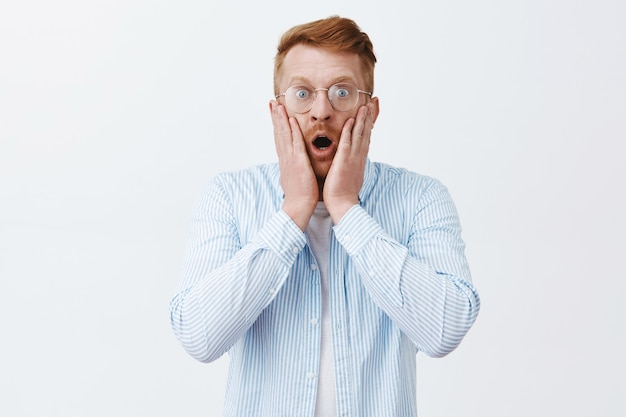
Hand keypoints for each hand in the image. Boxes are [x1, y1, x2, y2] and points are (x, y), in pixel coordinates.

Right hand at [270, 100, 317, 230]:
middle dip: (275, 117)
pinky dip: (292, 131)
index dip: (276, 124)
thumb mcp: (296, 177)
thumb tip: (294, 164)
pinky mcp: (298, 163)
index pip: (280, 138)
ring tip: (277, 105)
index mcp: (286, 161)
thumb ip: (295, 168)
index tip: (274, 112)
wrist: (298, 207)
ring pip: (284, 135)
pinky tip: (291, 120)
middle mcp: (285, 157)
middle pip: (278, 133)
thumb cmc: (300, 195)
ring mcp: (290, 159)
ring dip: (280, 119)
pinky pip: (295, 143)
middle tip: (271, 102)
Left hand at [323, 102, 375, 222]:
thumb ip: (350, 164)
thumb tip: (350, 160)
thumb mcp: (349, 175)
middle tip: (373, 103)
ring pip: (360, 135)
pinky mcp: (344, 162)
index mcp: (359, 160)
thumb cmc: (343, 192)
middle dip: (369, 117)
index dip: (369, 124)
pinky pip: (347, 143)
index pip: (366, 138)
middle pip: (366, 133)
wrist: (343, 205)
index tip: (371, 112)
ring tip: (366, 106)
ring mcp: (352, 159)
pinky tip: (351, 121)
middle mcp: (358, 157)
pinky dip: (350, 131)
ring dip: (363, 120)